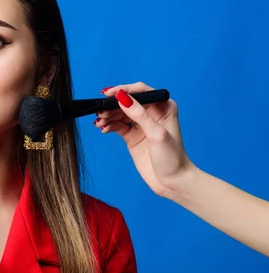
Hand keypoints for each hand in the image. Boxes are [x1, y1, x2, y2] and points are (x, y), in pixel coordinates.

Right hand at [94, 82, 194, 197]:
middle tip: (100, 112)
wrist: (172, 182)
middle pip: (127, 102)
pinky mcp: (132, 136)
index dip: (123, 90)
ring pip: (120, 113)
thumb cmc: (172, 158)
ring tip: (100, 122)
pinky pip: (117, 126)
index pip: (140, 91)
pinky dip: (109, 126)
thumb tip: (121, 97)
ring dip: (108, 116)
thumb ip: (138, 114)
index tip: (108, 93)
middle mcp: (152, 113)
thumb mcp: (156, 133)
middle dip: (112, 105)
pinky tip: (103, 129)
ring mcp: (141, 125)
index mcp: (163, 107)